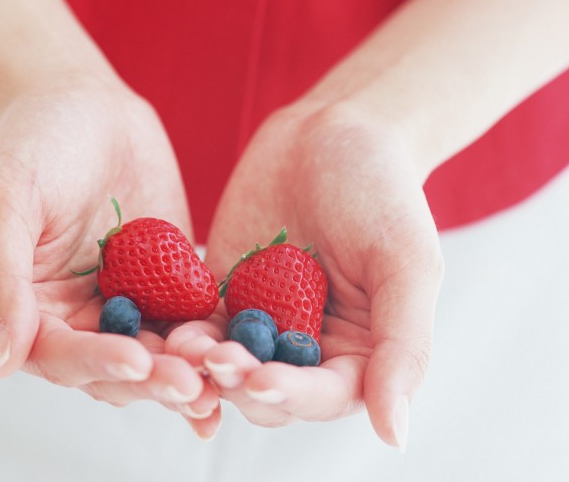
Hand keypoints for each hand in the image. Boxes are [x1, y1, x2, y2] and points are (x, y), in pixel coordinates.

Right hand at [0, 79, 218, 438]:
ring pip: (160, 353)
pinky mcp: (170, 286)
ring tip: (226, 380)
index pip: (59, 356)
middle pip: (115, 369)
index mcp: (26, 312)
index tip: (136, 362)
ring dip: (191, 372)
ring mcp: (128, 305)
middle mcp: (77, 320)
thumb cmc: (32, 144)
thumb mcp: (1, 202)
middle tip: (193, 388)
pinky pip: (194, 319)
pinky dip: (217, 339)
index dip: (96, 364)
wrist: (87, 104)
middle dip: (153, 380)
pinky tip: (249, 356)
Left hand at [167, 98, 442, 447]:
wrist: (335, 130)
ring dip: (201, 363)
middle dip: (239, 380)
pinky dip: (178, 328)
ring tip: (181, 347)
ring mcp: (259, 322)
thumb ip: (403, 347)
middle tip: (215, 360)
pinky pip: (194, 320)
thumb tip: (396, 437)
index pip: (323, 395)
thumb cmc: (384, 192)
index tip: (263, 380)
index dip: (292, 395)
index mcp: (357, 354)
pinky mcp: (220, 293)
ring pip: (224, 361)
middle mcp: (305, 348)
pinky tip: (160, 324)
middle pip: (266, 389)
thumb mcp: (408, 264)